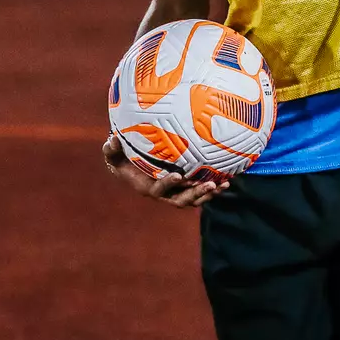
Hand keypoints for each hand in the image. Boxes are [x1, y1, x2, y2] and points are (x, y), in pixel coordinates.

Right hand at [102, 134, 225, 207]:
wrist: (131, 167)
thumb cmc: (122, 159)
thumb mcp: (113, 155)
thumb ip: (111, 149)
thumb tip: (112, 140)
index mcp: (146, 187)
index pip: (157, 189)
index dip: (167, 184)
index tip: (178, 175)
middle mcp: (162, 193)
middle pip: (179, 200)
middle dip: (195, 194)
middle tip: (209, 185)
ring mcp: (174, 192)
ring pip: (193, 199)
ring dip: (208, 194)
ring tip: (223, 185)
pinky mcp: (184, 188)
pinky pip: (199, 192)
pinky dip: (213, 188)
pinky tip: (227, 180)